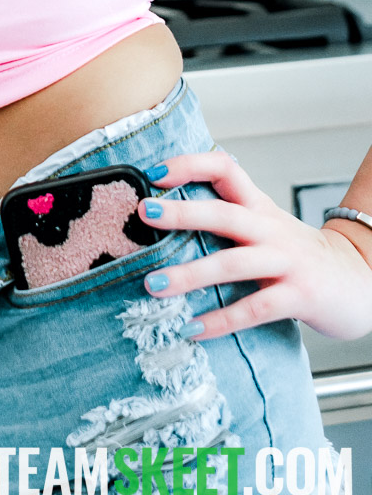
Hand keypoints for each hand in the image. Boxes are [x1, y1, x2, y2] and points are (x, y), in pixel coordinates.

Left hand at [136, 150, 371, 341]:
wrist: (358, 278)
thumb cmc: (298, 254)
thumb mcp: (265, 224)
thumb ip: (228, 214)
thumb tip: (167, 209)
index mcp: (258, 206)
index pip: (224, 169)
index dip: (190, 165)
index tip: (154, 172)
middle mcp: (270, 228)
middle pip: (223, 213)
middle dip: (182, 212)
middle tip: (144, 213)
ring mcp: (285, 262)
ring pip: (232, 263)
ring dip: (190, 274)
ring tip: (154, 285)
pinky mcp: (298, 296)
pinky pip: (254, 308)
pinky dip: (221, 320)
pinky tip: (193, 329)